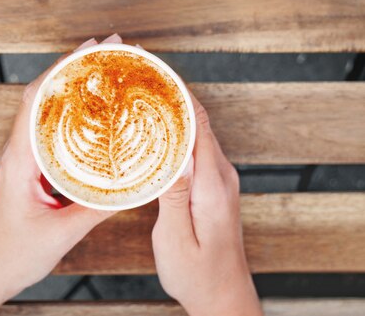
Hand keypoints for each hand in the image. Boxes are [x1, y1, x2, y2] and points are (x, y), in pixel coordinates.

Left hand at [0, 36, 120, 315]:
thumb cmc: (11, 254)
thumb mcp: (60, 233)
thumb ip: (98, 209)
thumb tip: (135, 187)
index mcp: (20, 159)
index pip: (36, 99)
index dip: (63, 68)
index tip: (92, 47)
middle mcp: (20, 152)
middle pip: (45, 97)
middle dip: (76, 70)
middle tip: (111, 54)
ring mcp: (25, 161)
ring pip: (50, 114)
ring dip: (76, 91)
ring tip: (108, 77)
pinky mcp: (32, 172)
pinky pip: (55, 136)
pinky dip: (76, 119)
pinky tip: (97, 120)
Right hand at [152, 93, 261, 315]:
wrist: (224, 296)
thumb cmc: (198, 274)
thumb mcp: (177, 239)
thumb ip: (174, 195)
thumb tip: (172, 152)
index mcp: (212, 185)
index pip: (199, 125)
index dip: (179, 94)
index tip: (157, 72)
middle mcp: (222, 176)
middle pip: (200, 122)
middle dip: (173, 96)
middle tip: (141, 77)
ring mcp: (220, 180)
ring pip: (198, 134)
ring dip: (174, 113)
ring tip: (144, 96)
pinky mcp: (214, 188)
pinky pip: (197, 149)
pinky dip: (178, 134)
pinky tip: (156, 133)